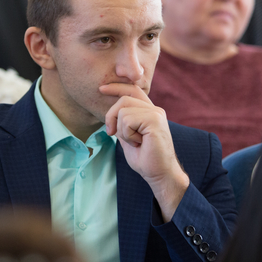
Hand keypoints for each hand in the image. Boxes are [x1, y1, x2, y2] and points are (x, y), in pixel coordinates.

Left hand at [100, 83, 189, 221]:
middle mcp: (154, 109)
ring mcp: (156, 114)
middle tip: (111, 133)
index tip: (102, 89)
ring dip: (122, 131)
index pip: (132, 90)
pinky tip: (138, 143)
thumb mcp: (128, 138)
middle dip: (111, 116)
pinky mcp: (155, 120)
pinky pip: (128, 120)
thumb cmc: (145, 159)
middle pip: (124, 98)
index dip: (116, 87)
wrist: (160, 174)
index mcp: (149, 112)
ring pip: (123, 111)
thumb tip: (110, 116)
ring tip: (134, 142)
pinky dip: (127, 134)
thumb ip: (122, 124)